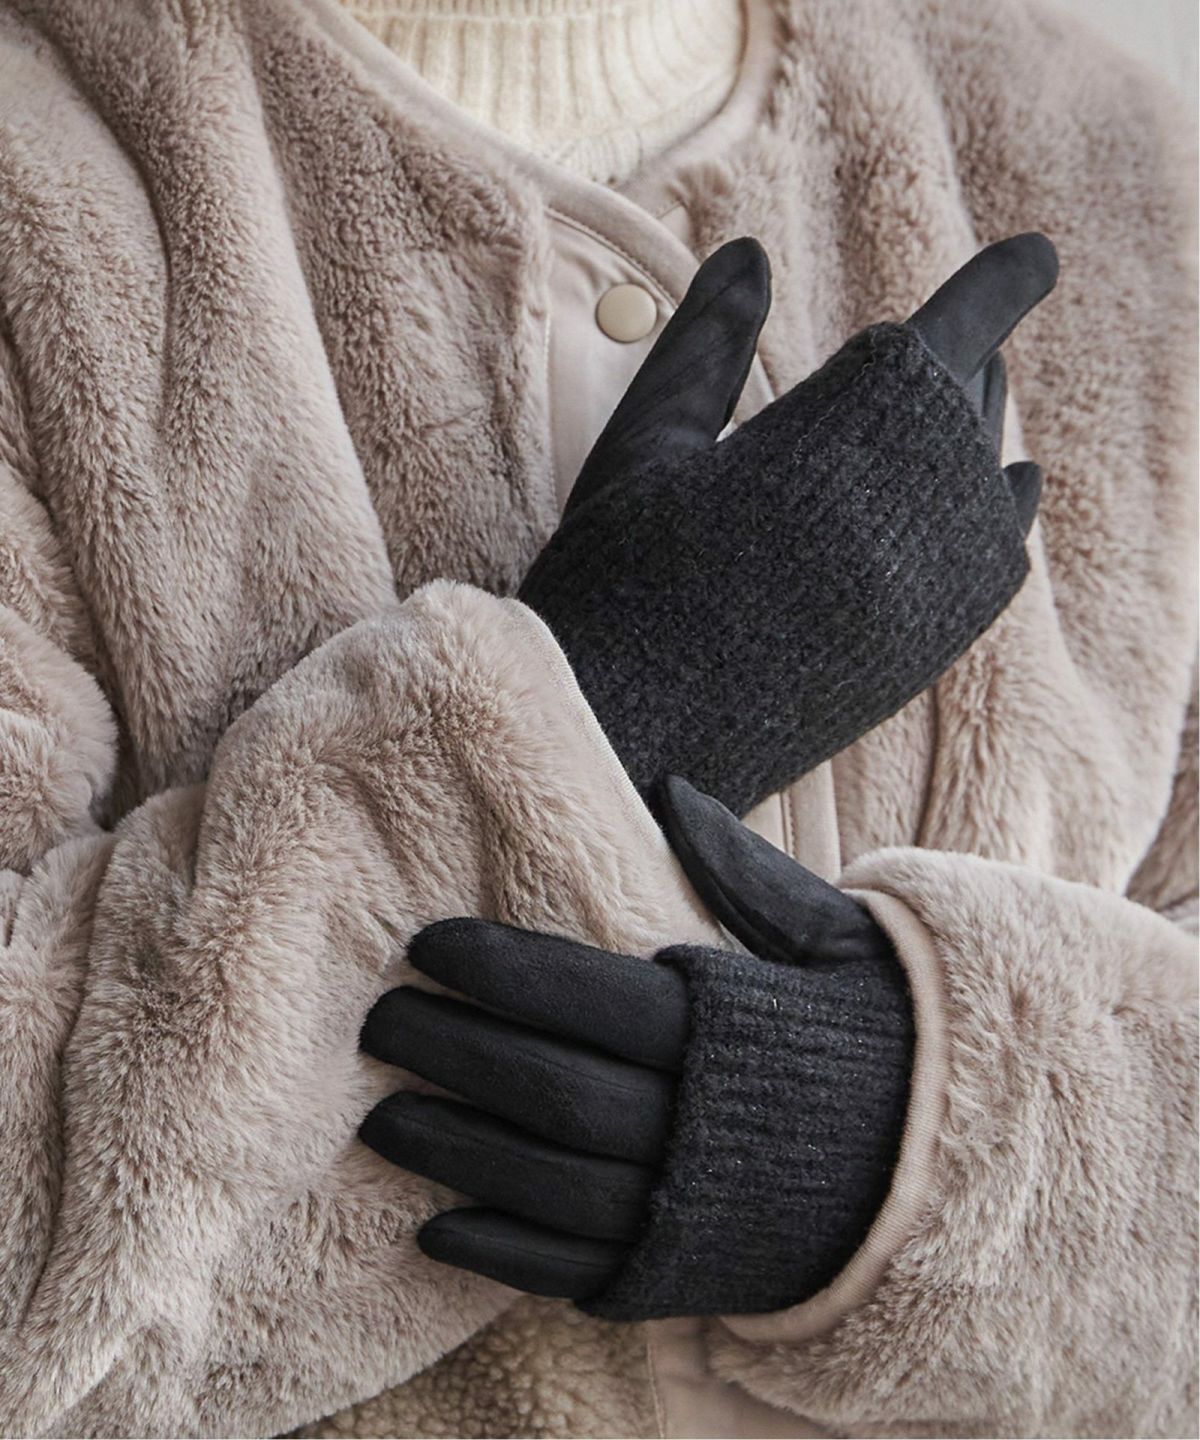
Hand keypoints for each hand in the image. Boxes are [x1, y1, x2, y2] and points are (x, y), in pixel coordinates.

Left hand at [359, 777, 914, 1319]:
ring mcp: (687, 1211)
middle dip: (452, 1052)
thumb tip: (672, 789)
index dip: (498, 969)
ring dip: (455, 1153)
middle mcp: (697, 1125)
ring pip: (546, 1184)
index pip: (586, 994)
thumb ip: (748, 874)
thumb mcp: (837, 941)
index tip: (426, 942)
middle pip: (548, 1087)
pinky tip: (436, 1229)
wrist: (947, 1171)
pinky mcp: (682, 1276)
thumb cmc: (877, 1037)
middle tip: (376, 1021)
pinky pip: (577, 1273)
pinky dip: (503, 1256)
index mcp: (729, 1029)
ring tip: (380, 1120)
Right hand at [519, 233, 1056, 816]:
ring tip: (965, 409)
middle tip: (966, 338)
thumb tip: (750, 254)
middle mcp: (910, 501)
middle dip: (966, 358)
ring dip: (977, 432)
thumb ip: (708, 345)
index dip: (1003, 283)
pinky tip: (998, 499)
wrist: (630, 738)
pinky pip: (999, 559)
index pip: (957, 329)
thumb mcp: (648, 447)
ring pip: (994, 475)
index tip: (1036, 257)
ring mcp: (932, 581)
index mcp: (842, 431)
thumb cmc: (620, 581)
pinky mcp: (930, 647)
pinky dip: (999, 515)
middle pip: (972, 398)